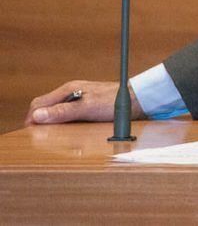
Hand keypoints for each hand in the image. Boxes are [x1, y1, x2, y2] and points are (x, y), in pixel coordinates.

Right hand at [25, 80, 144, 125]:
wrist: (138, 100)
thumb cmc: (115, 102)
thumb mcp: (87, 108)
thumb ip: (63, 111)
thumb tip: (38, 116)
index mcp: (68, 90)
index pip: (39, 103)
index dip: (32, 119)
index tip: (31, 134)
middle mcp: (72, 92)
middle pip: (46, 107)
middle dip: (39, 121)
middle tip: (39, 138)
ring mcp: (79, 99)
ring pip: (56, 111)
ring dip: (52, 123)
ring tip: (51, 137)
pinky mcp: (87, 106)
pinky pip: (68, 114)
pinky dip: (63, 123)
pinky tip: (67, 133)